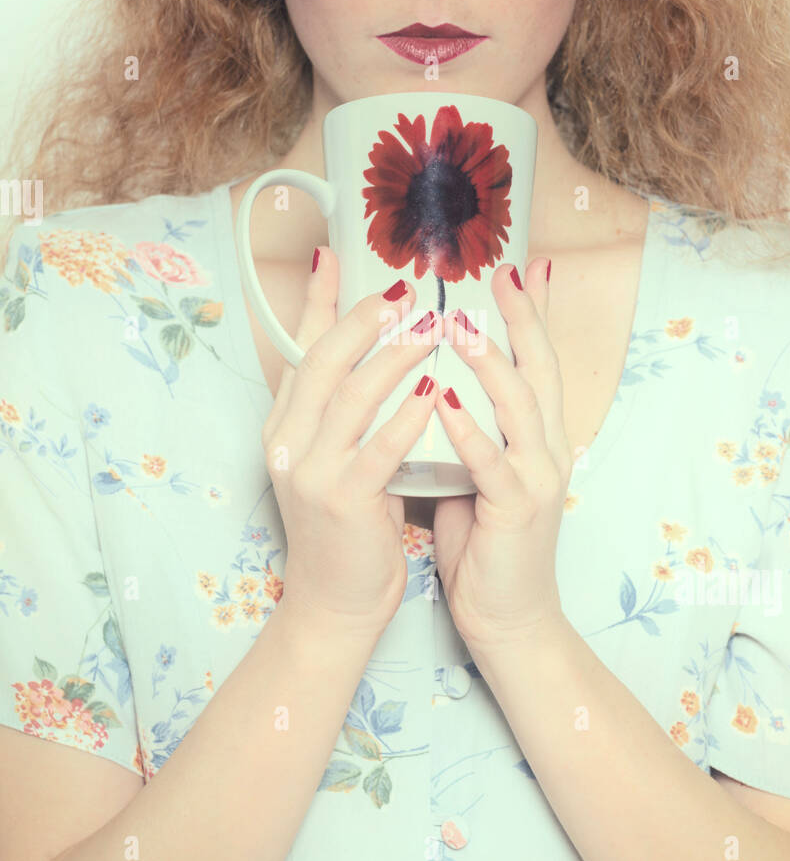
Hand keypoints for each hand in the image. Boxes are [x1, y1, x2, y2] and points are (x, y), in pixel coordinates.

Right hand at [262, 248, 443, 634]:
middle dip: (363, 319)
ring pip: (350, 398)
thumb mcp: (341, 460)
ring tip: (431, 325)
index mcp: (286, 427)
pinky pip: (376, 451)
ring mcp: (310, 473)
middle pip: (322, 362)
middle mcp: (288, 442)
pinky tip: (430, 392)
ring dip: (392, 356)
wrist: (336, 604)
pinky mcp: (341, 503)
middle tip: (404, 288)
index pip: (301, 350)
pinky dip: (403, 419)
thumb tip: (386, 358)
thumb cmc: (351, 529)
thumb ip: (353, 415)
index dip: (317, 302)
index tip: (334, 256)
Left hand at [431, 259, 570, 651]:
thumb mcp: (475, 470)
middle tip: (501, 274)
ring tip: (463, 325)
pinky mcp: (517, 511)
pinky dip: (469, 431)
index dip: (529, 315)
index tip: (516, 268)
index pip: (536, 362)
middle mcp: (547, 449)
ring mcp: (537, 478)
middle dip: (523, 319)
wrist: (506, 615)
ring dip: (492, 364)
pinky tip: (445, 402)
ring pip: (522, 408)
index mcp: (536, 437)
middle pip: (541, 369)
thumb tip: (431, 384)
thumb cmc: (484, 542)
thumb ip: (465, 428)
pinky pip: (492, 464)